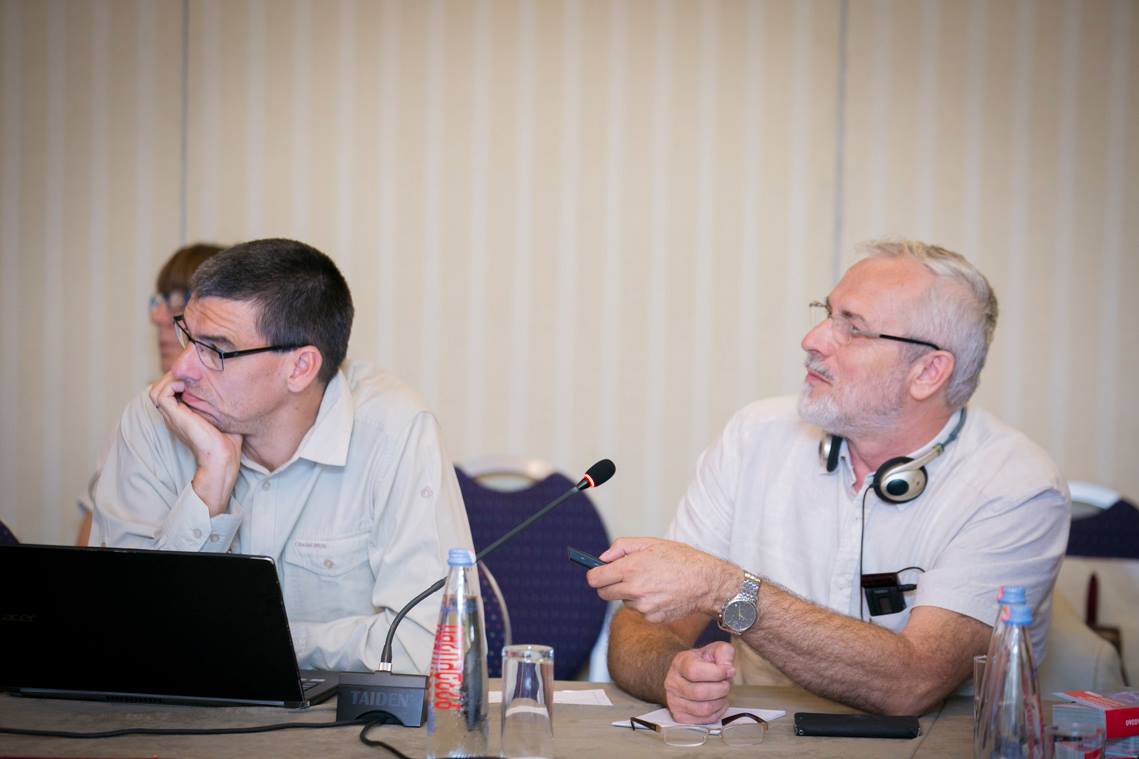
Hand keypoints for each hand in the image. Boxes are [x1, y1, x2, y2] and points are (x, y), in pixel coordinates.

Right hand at [148, 372, 241, 515]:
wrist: (223, 458)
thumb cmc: (228, 443)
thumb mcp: (224, 417)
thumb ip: (223, 405)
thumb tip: (236, 390)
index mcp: (184, 416)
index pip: (172, 391)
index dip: (182, 379)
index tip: (198, 373)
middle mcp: (174, 415)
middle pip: (161, 388)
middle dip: (175, 375)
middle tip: (193, 372)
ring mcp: (172, 416)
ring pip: (156, 389)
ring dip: (170, 378)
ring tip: (189, 377)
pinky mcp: (174, 416)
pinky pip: (160, 394)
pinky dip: (171, 384)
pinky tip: (189, 385)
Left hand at [586, 537, 737, 622]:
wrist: (707, 582)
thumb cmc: (681, 559)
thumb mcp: (651, 543)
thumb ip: (622, 547)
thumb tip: (602, 558)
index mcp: (631, 568)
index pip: (595, 579)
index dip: (593, 575)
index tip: (596, 574)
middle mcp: (634, 589)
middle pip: (603, 594)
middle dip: (607, 585)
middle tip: (621, 577)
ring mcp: (643, 606)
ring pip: (623, 601)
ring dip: (629, 593)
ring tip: (650, 582)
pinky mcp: (652, 618)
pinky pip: (639, 610)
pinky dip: (644, 603)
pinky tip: (660, 593)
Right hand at [664, 642, 735, 723]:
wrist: (686, 674)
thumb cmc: (701, 663)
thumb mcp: (714, 650)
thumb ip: (724, 653)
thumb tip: (728, 669)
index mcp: (679, 663)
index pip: (695, 671)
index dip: (717, 673)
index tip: (728, 671)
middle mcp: (672, 683)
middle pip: (700, 693)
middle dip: (721, 689)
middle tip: (726, 683)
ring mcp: (674, 701)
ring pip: (703, 709)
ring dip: (720, 702)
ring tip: (721, 693)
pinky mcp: (680, 716)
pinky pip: (705, 720)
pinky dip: (717, 712)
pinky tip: (717, 702)